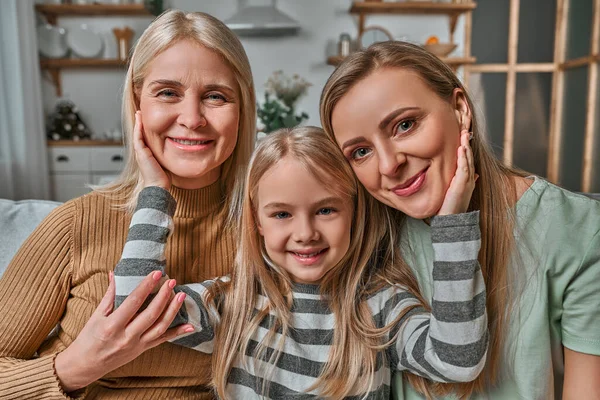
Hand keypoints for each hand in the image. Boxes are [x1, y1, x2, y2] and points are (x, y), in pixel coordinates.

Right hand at [54, 271, 191, 392]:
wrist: (85, 366)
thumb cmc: (88, 339)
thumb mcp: (96, 316)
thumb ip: (109, 295)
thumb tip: (115, 273)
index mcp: (112, 325)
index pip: (133, 302)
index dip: (146, 286)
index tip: (157, 274)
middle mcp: (126, 337)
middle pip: (150, 314)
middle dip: (163, 296)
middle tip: (172, 281)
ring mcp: (136, 345)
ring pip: (160, 327)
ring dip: (173, 311)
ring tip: (181, 295)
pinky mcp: (142, 350)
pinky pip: (163, 340)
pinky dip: (178, 333)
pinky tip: (190, 325)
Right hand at [133, 111, 170, 189]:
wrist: (158, 186)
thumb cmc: (163, 178)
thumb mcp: (166, 162)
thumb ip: (167, 155)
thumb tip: (178, 149)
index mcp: (147, 154)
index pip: (145, 138)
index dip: (145, 129)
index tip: (147, 120)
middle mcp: (142, 152)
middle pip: (139, 134)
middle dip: (139, 123)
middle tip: (140, 113)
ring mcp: (140, 152)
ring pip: (137, 134)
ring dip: (137, 123)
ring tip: (139, 113)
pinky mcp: (141, 153)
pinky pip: (138, 138)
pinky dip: (138, 129)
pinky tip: (140, 121)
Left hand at [437, 130, 477, 214]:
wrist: (451, 220)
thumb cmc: (451, 206)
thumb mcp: (457, 190)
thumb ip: (463, 181)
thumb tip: (475, 174)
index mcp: (468, 178)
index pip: (468, 158)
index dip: (467, 146)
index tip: (464, 133)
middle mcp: (470, 178)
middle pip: (470, 155)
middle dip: (467, 141)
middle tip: (465, 128)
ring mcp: (468, 181)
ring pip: (468, 159)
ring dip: (466, 146)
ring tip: (464, 133)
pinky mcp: (463, 184)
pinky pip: (464, 168)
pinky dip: (464, 157)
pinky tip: (462, 148)